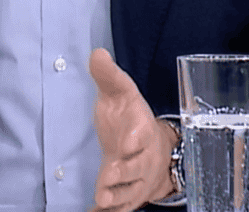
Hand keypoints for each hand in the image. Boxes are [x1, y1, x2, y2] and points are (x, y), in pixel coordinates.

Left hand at [89, 48, 176, 211]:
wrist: (152, 148)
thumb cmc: (131, 118)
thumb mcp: (121, 93)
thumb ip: (108, 75)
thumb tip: (97, 53)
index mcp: (141, 131)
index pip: (141, 135)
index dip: (134, 139)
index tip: (125, 143)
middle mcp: (142, 158)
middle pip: (136, 167)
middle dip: (124, 172)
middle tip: (109, 175)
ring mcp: (136, 180)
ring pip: (129, 192)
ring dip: (117, 196)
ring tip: (102, 199)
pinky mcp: (127, 195)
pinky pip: (120, 207)